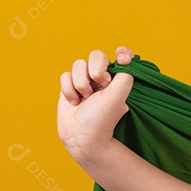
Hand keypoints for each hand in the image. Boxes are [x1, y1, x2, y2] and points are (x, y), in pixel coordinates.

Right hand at [57, 46, 134, 162]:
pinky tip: (74, 102)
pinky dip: (68, 89)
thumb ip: (124, 78)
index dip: (122, 53)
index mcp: (117, 81)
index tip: (122, 58)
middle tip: (100, 83)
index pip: (121, 58)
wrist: (82, 137)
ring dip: (80, 82)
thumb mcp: (118, 98)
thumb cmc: (102, 120)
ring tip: (86, 98)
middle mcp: (102, 79)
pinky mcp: (69, 87)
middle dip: (96, 68)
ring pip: (78, 64)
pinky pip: (64, 75)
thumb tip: (125, 64)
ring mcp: (85, 83)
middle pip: (96, 55)